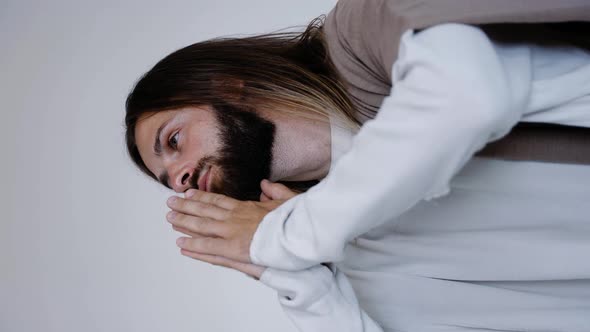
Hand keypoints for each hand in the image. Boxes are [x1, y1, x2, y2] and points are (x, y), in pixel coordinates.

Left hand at [167, 179, 297, 277]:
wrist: (299, 235)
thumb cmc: (296, 220)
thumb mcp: (288, 199)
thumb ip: (274, 190)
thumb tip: (265, 183)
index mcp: (247, 208)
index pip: (218, 200)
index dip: (202, 198)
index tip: (188, 194)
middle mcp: (235, 219)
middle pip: (205, 212)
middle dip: (186, 207)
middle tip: (169, 204)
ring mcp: (233, 234)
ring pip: (202, 228)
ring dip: (184, 224)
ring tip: (169, 220)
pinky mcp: (234, 250)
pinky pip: (209, 249)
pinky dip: (195, 247)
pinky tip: (181, 245)